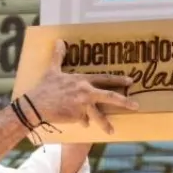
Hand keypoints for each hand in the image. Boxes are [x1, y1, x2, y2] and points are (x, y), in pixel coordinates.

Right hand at [25, 40, 139, 133]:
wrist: (36, 104)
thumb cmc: (45, 87)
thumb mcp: (52, 70)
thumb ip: (58, 56)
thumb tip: (59, 41)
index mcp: (82, 80)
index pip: (105, 78)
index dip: (118, 80)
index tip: (131, 81)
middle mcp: (86, 92)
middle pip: (110, 96)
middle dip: (124, 101)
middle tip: (136, 106)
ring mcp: (82, 105)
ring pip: (99, 115)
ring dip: (106, 124)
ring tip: (112, 131)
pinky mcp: (77, 116)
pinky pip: (84, 121)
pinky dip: (84, 123)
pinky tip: (83, 125)